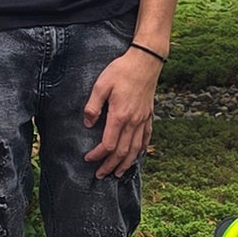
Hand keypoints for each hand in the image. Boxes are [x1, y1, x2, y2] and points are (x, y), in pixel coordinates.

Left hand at [83, 46, 160, 178]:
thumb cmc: (121, 71)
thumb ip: (93, 106)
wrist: (145, 61)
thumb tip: (88, 124)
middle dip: (111, 166)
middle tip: (100, 175)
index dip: (98, 155)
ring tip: (118, 173)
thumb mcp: (101, 85)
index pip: (109, 144)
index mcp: (120, 116)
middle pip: (123, 152)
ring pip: (136, 149)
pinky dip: (141, 150)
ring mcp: (143, 120)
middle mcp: (133, 121)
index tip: (88, 158)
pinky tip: (137, 155)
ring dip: (126, 163)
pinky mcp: (149, 115)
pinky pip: (146, 138)